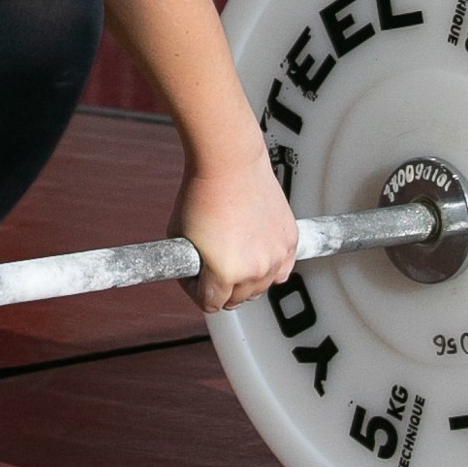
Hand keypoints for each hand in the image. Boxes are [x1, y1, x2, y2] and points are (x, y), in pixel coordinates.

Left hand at [171, 121, 299, 315]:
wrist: (230, 162)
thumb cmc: (201, 193)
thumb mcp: (178, 236)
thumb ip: (187, 265)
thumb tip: (194, 276)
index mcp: (225, 273)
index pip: (210, 304)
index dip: (194, 289)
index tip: (193, 274)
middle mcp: (255, 270)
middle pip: (236, 300)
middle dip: (220, 285)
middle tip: (211, 261)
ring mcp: (276, 256)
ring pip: (260, 287)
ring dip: (246, 278)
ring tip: (233, 252)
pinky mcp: (290, 241)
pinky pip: (282, 270)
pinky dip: (269, 266)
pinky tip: (256, 253)